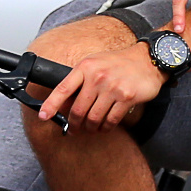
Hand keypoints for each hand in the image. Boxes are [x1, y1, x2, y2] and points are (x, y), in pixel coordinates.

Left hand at [37, 41, 164, 131]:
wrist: (147, 60)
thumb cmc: (119, 63)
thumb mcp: (95, 63)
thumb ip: (81, 79)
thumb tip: (66, 102)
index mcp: (85, 66)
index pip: (63, 88)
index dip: (50, 104)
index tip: (44, 116)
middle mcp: (97, 76)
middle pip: (78, 110)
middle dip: (74, 125)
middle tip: (74, 130)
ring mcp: (112, 87)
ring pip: (93, 118)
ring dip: (90, 128)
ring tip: (91, 129)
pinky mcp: (126, 97)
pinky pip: (110, 121)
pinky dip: (105, 128)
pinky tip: (105, 126)